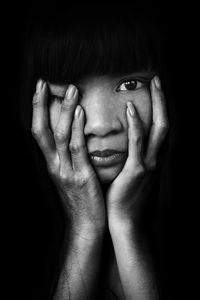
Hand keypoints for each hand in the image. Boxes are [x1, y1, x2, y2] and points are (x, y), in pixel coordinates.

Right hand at [31, 80, 105, 235]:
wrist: (86, 225)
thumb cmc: (80, 200)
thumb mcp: (68, 177)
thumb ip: (67, 159)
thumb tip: (72, 138)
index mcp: (51, 164)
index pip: (38, 133)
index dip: (36, 111)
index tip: (40, 90)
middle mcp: (54, 165)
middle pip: (41, 131)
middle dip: (41, 106)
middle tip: (45, 82)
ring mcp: (66, 171)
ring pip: (60, 136)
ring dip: (64, 111)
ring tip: (72, 90)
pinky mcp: (81, 177)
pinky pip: (77, 149)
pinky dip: (78, 129)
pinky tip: (81, 112)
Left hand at [106, 76, 168, 225]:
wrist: (123, 220)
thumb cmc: (123, 196)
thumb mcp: (128, 173)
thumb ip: (128, 156)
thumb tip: (117, 141)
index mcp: (151, 159)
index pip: (159, 128)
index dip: (159, 108)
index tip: (154, 90)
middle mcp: (155, 159)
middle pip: (165, 124)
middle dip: (163, 101)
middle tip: (157, 79)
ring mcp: (148, 164)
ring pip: (158, 130)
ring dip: (157, 105)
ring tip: (151, 84)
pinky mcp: (137, 171)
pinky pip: (138, 144)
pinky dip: (137, 125)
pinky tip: (131, 108)